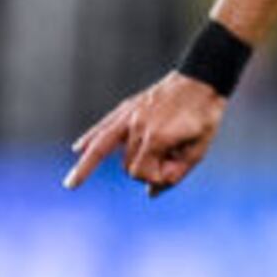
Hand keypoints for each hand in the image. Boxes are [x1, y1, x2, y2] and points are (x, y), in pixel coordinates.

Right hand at [64, 73, 226, 195]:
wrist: (202, 81)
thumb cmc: (204, 117)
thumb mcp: (198, 150)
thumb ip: (175, 173)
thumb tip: (150, 194)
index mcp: (157, 137)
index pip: (141, 173)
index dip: (157, 179)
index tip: (173, 171)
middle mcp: (138, 126)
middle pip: (127, 165)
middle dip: (146, 170)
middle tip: (170, 160)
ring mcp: (130, 115)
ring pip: (105, 148)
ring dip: (108, 163)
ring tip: (72, 183)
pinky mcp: (127, 107)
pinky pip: (102, 126)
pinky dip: (89, 139)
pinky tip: (77, 150)